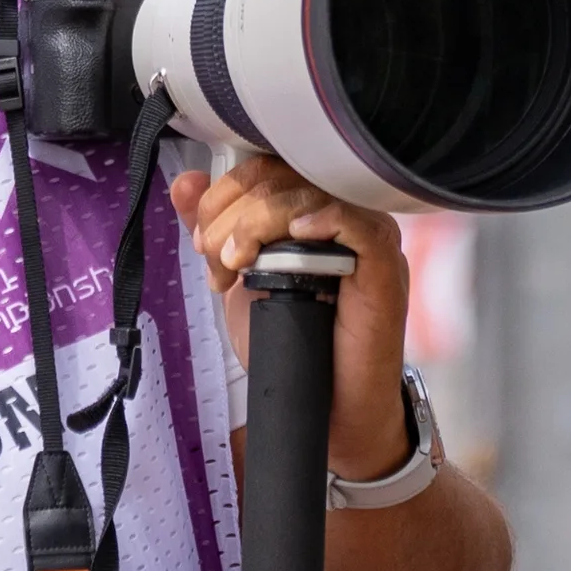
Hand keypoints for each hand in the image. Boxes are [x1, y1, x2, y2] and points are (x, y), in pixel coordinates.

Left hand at [167, 155, 412, 481]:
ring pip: (310, 194)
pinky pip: (360, 223)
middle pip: (281, 176)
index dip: (221, 196)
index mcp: (308, 206)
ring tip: (238, 265)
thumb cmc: (292, 340)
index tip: (203, 244)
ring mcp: (367, 236)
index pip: (264, 166)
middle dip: (231, 216)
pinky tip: (296, 234)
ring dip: (258, 223)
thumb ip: (215, 229)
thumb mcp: (239, 278)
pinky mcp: (385, 266)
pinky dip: (323, 219)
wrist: (326, 404)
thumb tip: (186, 183)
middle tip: (219, 262)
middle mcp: (341, 213)